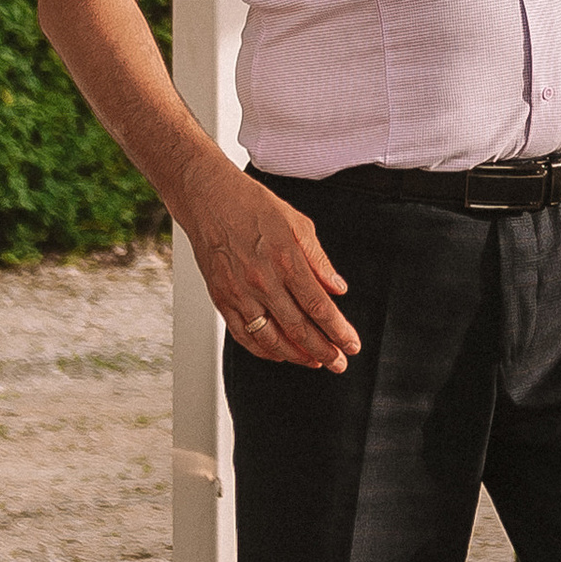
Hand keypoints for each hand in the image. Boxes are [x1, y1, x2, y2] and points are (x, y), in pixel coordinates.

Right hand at [184, 169, 358, 370]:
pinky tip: (279, 354)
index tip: (351, 344)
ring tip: (315, 361)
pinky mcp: (221, 298)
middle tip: (339, 363)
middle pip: (298, 328)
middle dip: (324, 350)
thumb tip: (338, 287)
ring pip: (271, 338)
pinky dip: (263, 350)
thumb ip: (319, 260)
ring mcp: (239, 292)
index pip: (319, 306)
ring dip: (296, 355)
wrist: (208, 198)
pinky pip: (243, 334)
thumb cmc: (252, 205)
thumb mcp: (298, 224)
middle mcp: (262, 281)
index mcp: (286, 260)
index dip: (338, 330)